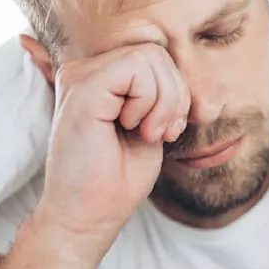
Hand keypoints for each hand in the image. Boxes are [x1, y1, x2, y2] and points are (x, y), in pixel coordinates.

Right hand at [32, 44, 189, 259]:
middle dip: (175, 96)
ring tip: (144, 133)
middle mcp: (84, 70)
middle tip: (158, 134)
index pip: (155, 55)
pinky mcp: (82, 87)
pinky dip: (150, 101)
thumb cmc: (118, 178)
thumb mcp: (152, 124)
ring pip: (152, 56)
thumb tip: (188, 65)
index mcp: (98, 77)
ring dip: (165, 102)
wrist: (89, 216)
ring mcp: (80, 76)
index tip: (165, 130)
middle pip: (157, 52)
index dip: (175, 91)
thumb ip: (161, 91)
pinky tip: (130, 127)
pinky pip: (138, 67)